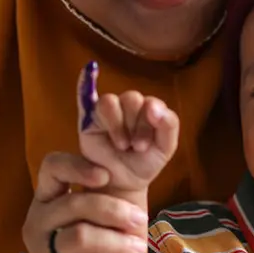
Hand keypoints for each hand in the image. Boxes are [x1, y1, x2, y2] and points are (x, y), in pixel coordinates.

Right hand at [22, 152, 149, 252]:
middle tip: (141, 219)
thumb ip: (111, 190)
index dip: (77, 166)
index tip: (105, 176)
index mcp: (49, 199)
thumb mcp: (103, 217)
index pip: (52, 167)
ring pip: (80, 238)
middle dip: (115, 211)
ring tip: (136, 249)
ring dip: (117, 242)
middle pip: (74, 204)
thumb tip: (134, 160)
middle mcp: (37, 223)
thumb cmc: (102, 250)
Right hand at [77, 61, 179, 196]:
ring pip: (110, 101)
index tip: (144, 146)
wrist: (122, 183)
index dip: (149, 123)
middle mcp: (130, 106)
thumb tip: (156, 107)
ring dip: (117, 125)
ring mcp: (109, 111)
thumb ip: (169, 125)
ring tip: (121, 145)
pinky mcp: (88, 118)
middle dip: (135, 126)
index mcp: (150, 109)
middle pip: (132, 99)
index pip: (151, 103)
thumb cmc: (144, 163)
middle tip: (134, 148)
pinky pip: (84, 95)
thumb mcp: (165, 148)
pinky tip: (89, 70)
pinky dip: (85, 81)